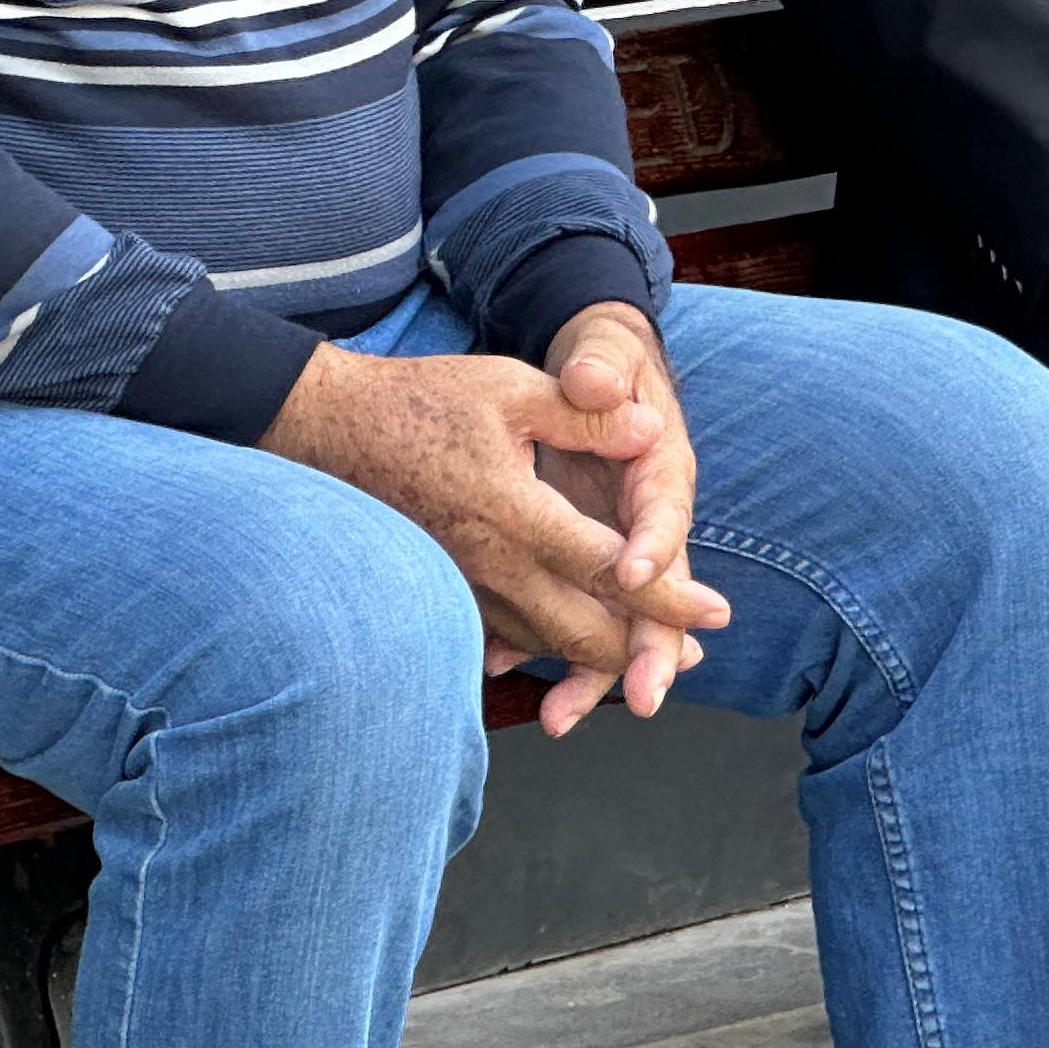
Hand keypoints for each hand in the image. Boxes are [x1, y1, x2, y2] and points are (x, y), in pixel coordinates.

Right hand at [259, 336, 728, 731]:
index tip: (718, 614)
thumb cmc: (424, 400)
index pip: (608, 570)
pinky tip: (567, 651)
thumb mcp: (512, 387)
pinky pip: (501, 632)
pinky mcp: (443, 586)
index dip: (667, 596)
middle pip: (578, 630)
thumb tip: (650, 429)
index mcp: (515, 512)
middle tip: (691, 657)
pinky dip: (543, 647)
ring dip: (594, 655)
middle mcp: (489, 562)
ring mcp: (461, 582)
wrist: (330, 429)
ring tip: (643, 660)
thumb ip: (585, 412)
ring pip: (539, 639)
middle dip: (639, 649)